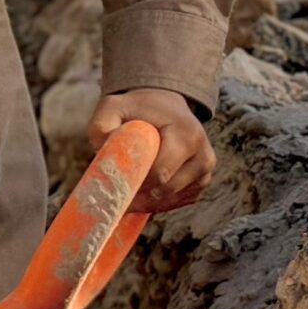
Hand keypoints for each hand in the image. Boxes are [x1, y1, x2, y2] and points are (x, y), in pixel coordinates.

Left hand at [88, 87, 215, 213]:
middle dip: (140, 197)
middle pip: (166, 190)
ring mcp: (206, 170)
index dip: (135, 183)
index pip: (160, 172)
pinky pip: (179, 202)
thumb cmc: (138, 108)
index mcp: (186, 134)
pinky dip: (160, 203)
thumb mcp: (114, 107)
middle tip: (117, 197)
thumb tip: (101, 152)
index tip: (115, 186)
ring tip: (127, 196)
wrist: (165, 105)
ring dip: (149, 203)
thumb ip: (102, 125)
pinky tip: (143, 194)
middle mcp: (203, 154)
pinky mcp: (202, 181)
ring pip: (173, 200)